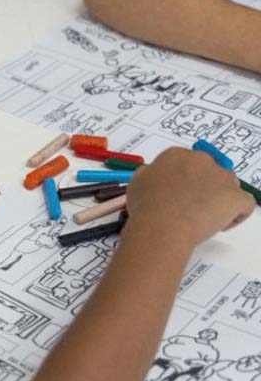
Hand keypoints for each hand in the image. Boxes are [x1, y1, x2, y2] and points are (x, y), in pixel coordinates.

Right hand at [127, 147, 254, 248]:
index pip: (185, 164)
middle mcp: (202, 161)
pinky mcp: (237, 197)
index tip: (174, 196)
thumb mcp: (136, 183)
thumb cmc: (146, 205)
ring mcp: (223, 178)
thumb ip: (149, 174)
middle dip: (203, 187)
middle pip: (209, 171)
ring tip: (204, 218)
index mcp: (177, 155)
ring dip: (219, 198)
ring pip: (229, 185)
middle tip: (188, 207)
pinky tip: (221, 224)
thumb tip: (156, 177)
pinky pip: (244, 204)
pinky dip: (236, 214)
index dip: (181, 181)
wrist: (162, 225)